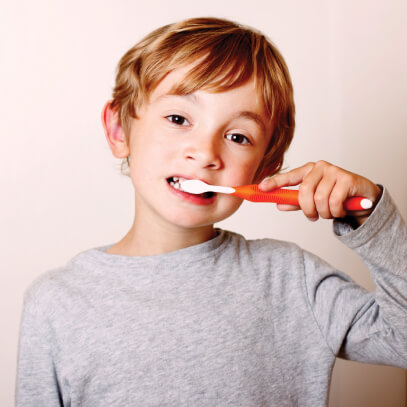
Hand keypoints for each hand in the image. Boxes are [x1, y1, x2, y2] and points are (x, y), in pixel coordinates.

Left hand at [259, 161, 381, 224]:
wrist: (365, 199)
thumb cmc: (337, 197)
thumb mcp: (313, 201)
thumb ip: (296, 202)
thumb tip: (279, 205)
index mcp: (308, 171)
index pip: (288, 176)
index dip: (274, 183)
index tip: (261, 188)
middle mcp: (320, 167)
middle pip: (304, 191)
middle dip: (308, 209)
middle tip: (314, 216)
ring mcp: (334, 171)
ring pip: (319, 199)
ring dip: (324, 212)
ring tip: (330, 212)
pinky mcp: (347, 179)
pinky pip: (334, 201)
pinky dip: (336, 211)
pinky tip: (341, 209)